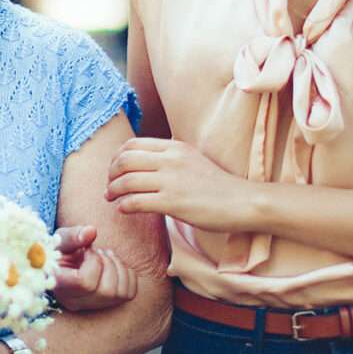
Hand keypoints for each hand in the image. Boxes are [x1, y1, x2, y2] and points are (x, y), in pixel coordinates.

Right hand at [51, 225, 137, 310]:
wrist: (66, 262)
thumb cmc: (61, 250)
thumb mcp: (60, 239)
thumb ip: (73, 235)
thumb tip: (92, 231)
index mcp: (60, 286)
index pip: (84, 283)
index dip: (92, 262)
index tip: (86, 250)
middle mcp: (75, 302)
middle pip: (106, 290)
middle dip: (106, 262)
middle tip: (96, 251)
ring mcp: (93, 306)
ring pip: (119, 293)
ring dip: (116, 266)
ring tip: (104, 255)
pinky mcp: (109, 304)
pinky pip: (130, 293)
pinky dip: (127, 274)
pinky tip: (112, 265)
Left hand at [107, 138, 254, 231]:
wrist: (243, 202)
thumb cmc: (216, 184)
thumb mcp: (191, 158)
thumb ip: (168, 156)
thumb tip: (141, 159)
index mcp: (174, 146)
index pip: (132, 145)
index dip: (117, 158)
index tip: (114, 170)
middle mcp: (170, 160)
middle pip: (124, 160)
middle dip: (111, 174)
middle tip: (109, 186)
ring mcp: (171, 181)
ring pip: (126, 181)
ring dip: (113, 190)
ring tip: (112, 198)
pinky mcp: (173, 202)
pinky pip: (136, 201)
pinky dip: (124, 205)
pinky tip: (124, 209)